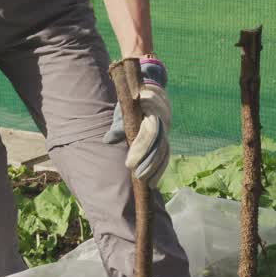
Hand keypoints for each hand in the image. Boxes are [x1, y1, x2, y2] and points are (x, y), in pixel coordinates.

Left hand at [103, 57, 170, 186]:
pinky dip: (160, 169)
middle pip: (159, 144)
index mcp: (152, 110)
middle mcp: (163, 119)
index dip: (140, 149)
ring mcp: (167, 129)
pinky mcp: (167, 137)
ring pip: (165, 151)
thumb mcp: (123, 108)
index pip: (149, 132)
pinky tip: (153, 182)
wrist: (151, 92)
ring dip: (156, 169)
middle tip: (137, 177)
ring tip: (146, 184)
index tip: (129, 164)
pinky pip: (167, 154)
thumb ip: (118, 124)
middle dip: (149, 163)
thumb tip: (108, 140)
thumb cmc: (132, 101)